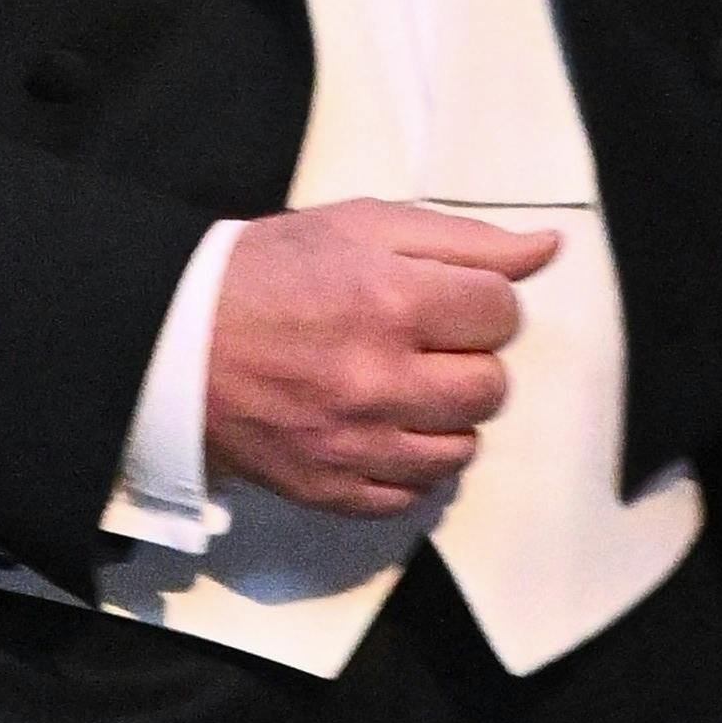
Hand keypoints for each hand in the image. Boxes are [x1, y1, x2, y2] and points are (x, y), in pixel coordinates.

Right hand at [203, 198, 558, 516]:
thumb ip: (462, 239)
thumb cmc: (269, 273)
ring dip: (445, 419)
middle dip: (468, 362)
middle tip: (423, 346)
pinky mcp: (331, 489)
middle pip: (490, 388)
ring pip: (461, 450)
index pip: (502, 314)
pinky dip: (409, 468)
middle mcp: (380, 380)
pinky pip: (411, 497)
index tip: (445, 300)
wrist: (172, 341)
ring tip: (404, 392)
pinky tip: (382, 434)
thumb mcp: (361, 226)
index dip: (482, 303)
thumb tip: (549, 250)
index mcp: (391, 300)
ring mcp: (355, 444)